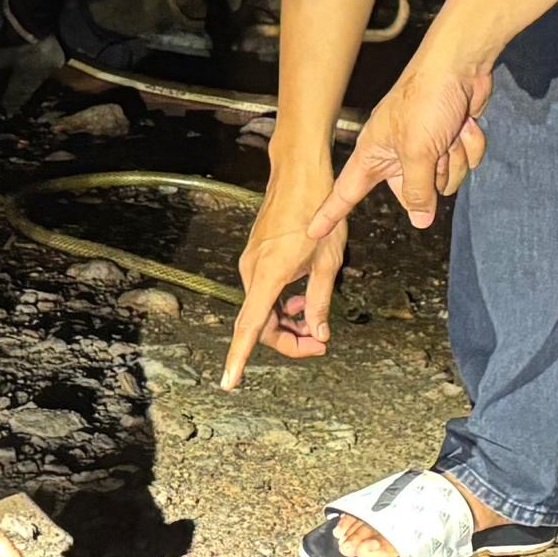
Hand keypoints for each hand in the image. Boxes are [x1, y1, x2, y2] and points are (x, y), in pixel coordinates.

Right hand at [220, 168, 352, 386]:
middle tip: (319, 342)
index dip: (239, 357)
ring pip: (263, 308)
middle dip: (288, 338)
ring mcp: (251, 263)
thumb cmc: (315, 210)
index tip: (229, 381)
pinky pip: (264, 291)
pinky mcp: (256, 256)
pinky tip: (301, 298)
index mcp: (268, 275)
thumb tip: (318, 332)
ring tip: (315, 320)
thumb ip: (320, 301)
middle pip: (261, 323)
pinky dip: (281, 303)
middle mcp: (252, 271)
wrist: (299, 174)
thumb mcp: (328, 262)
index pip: (250, 326)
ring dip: (287, 321)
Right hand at [304, 31, 494, 241]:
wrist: (460, 67)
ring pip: (444, 181)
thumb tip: (420, 221)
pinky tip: (465, 126)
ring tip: (451, 132)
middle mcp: (396, 153)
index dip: (330, 213)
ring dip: (454, 159)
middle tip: (435, 150)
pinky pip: (463, 162)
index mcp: (374, 153)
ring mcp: (425, 147)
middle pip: (413, 194)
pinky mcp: (448, 140)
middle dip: (432, 176)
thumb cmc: (426, 99)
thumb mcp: (417, 152)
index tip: (313, 232)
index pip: (346, 191)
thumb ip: (417, 191)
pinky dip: (468, 146)